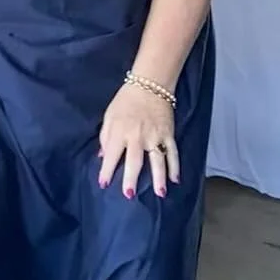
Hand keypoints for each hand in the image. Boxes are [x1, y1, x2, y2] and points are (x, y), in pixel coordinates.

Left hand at [98, 84, 178, 198]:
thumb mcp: (109, 116)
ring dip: (159, 178)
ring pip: (157, 160)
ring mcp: (155, 135)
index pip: (111, 155)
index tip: (103, 184)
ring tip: (160, 193)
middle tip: (129, 195)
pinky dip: (175, 166)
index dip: (107, 170)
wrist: (150, 84)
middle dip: (131, 179)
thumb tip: (103, 157)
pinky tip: (175, 179)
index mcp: (120, 131)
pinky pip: (172, 152)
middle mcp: (137, 136)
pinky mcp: (168, 133)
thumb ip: (105, 137)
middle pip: (135, 161)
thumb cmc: (125, 100)